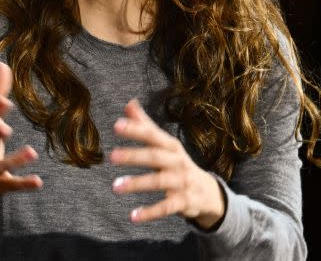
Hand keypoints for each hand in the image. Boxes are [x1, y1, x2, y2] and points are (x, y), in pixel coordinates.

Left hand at [109, 99, 226, 228]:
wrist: (209, 192)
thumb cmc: (179, 164)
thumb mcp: (166, 145)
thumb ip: (146, 126)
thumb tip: (129, 103)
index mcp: (171, 146)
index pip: (152, 135)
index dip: (136, 129)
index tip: (116, 125)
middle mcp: (177, 162)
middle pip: (155, 156)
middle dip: (134, 155)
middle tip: (112, 156)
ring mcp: (181, 182)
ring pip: (159, 182)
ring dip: (137, 183)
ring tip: (115, 186)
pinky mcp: (183, 202)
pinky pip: (166, 207)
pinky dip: (150, 212)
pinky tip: (133, 216)